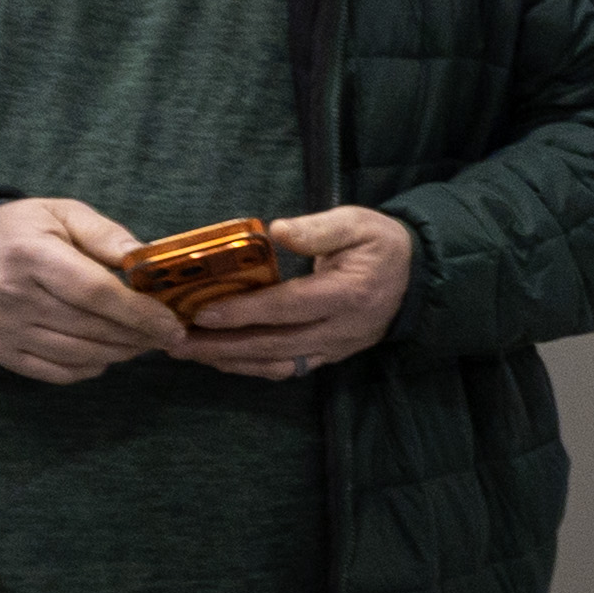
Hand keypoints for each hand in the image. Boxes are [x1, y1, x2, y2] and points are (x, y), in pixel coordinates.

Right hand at [0, 197, 190, 384]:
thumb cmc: (23, 230)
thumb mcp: (62, 213)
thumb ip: (105, 234)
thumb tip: (145, 258)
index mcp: (30, 255)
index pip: (95, 292)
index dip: (139, 312)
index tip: (172, 323)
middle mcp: (12, 297)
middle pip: (92, 328)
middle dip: (138, 335)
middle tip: (167, 334)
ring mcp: (4, 330)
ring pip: (80, 354)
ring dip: (120, 353)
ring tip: (143, 341)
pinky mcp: (1, 353)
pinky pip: (59, 372)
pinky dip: (91, 366)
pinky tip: (107, 351)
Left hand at [181, 205, 415, 381]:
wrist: (417, 279)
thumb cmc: (382, 245)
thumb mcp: (357, 223)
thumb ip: (318, 229)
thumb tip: (275, 232)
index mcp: (347, 294)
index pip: (288, 306)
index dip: (244, 311)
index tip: (202, 310)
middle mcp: (339, 329)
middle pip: (273, 344)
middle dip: (221, 345)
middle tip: (176, 340)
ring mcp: (334, 348)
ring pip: (276, 364)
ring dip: (230, 361)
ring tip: (188, 352)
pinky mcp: (329, 356)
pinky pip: (287, 369)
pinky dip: (251, 367)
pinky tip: (221, 359)